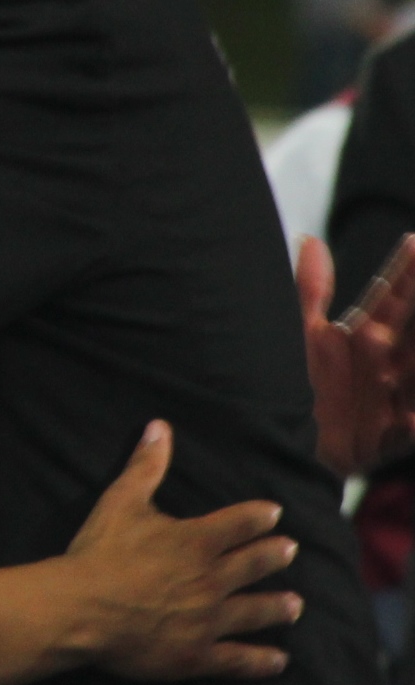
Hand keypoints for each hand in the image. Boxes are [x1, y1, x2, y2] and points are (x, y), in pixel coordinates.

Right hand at [67, 422, 300, 681]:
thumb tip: (160, 427)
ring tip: (295, 605)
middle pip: (254, 565)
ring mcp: (207, 621)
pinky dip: (260, 661)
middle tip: (291, 551)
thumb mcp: (121, 500)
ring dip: (278, 606)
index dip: (259, 516)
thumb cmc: (101, 552)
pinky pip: (237, 659)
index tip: (274, 513)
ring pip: (254, 611)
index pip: (240, 523)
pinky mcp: (196, 655)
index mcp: (197, 541)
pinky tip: (279, 661)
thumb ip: (146, 466)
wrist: (82, 608)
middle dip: (274, 556)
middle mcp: (211, 580)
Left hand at [297, 233, 414, 476]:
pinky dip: (413, 418)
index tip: (414, 241)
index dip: (406, 270)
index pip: (393, 295)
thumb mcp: (302, 337)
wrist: (284, 443)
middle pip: (413, 324)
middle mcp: (387, 360)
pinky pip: (413, 421)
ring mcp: (396, 394)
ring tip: (410, 331)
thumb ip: (310, 292)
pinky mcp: (397, 432)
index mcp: (366, 335)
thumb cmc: (294, 387)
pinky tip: (410, 418)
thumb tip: (310, 241)